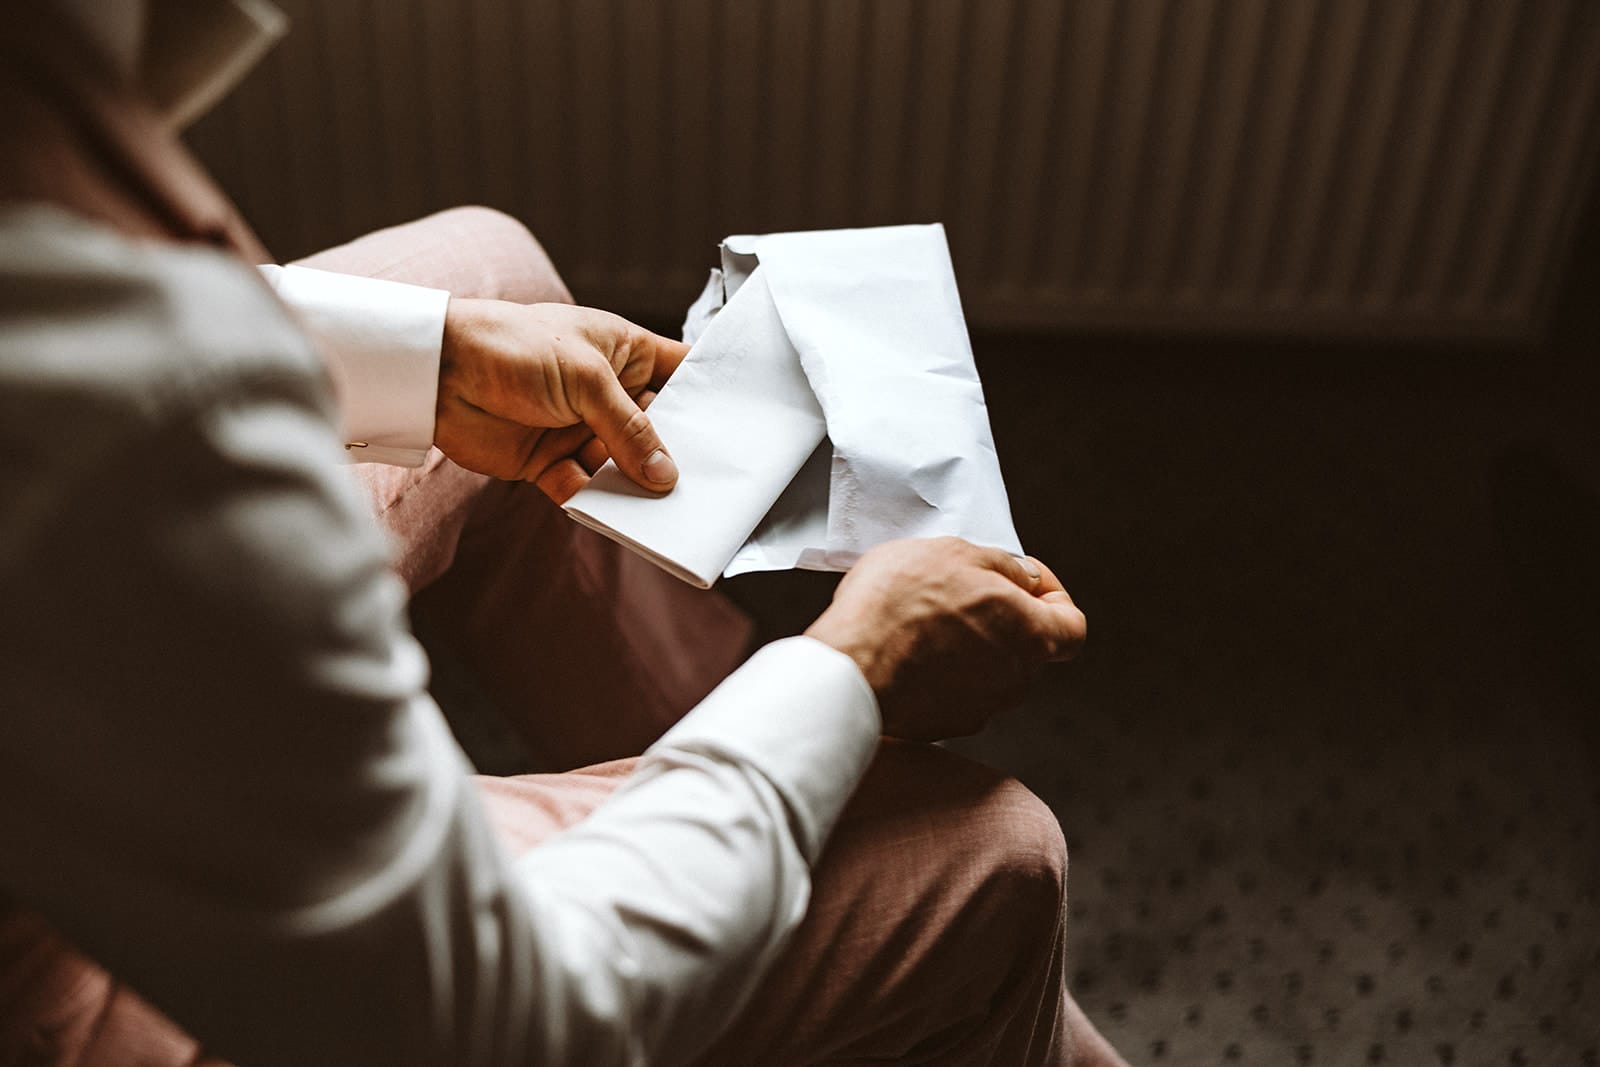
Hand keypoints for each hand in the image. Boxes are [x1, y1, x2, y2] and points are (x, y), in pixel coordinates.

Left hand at [435, 299, 689, 501]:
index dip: (707, 397)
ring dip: (636, 486)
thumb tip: (667, 475)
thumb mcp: (586, 378)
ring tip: (661, 508)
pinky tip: (603, 506)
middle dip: (676, 455)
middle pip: (657, 431)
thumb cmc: (514, 347)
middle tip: (708, 483)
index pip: (680, 373)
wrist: (437, 373)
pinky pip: (584, 490)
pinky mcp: (550, 462)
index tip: (739, 427)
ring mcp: (580, 429)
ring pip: (623, 467)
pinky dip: (593, 501)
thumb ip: (630, 429)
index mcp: (624, 352)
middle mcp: (607, 393)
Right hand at [805, 538, 1086, 740]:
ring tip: (924, 618)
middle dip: (1002, 616)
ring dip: (969, 644)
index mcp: (1032, 637)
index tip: (1020, 578)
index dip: (1054, 596)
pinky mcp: (944, 726)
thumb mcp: (955, 552)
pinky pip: (954, 692)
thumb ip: (1003, 566)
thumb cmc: (900, 603)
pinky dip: (940, 672)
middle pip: (1027, 646)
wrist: (850, 666)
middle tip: (960, 589)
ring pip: (988, 670)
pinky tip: (907, 649)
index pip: (1073, 625)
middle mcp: (1016, 681)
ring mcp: (980, 709)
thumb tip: (1023, 577)